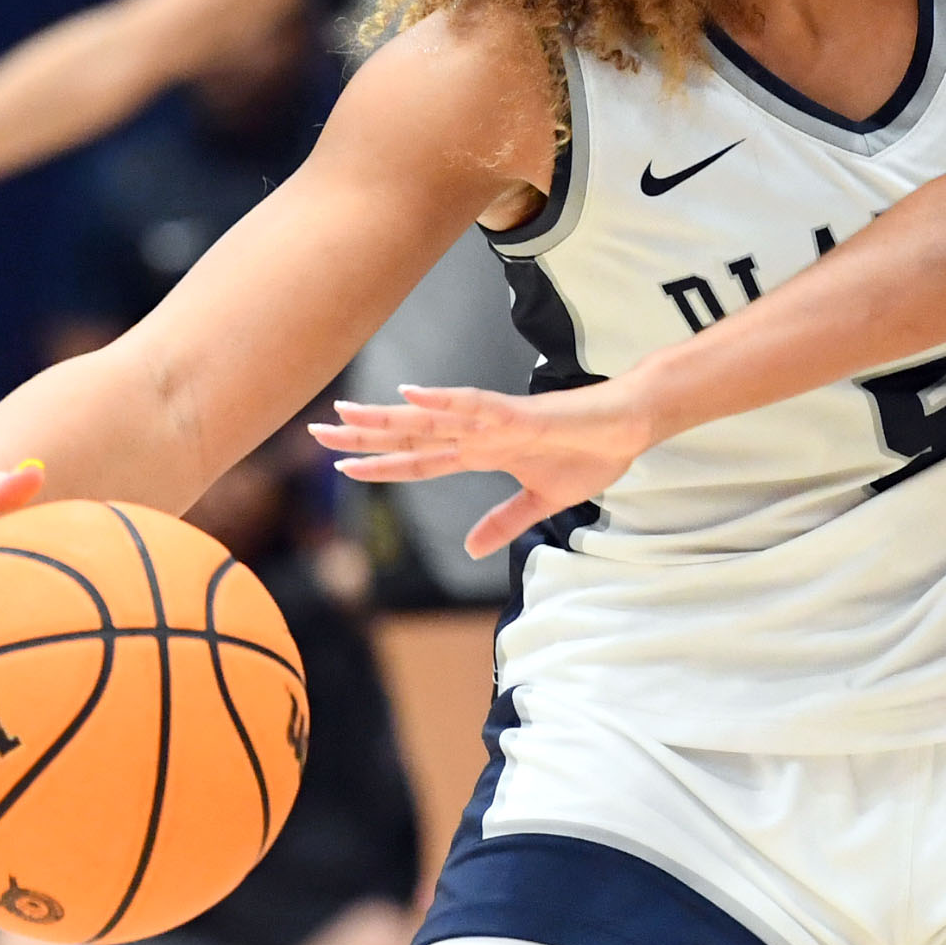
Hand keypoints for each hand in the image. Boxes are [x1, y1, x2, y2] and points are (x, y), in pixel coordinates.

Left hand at [315, 381, 659, 558]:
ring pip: (432, 418)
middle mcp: (480, 434)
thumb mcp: (542, 502)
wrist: (629, 428)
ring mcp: (497, 422)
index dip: (382, 465)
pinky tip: (411, 395)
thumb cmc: (591, 454)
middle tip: (316, 432)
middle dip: (365, 436)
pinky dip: (443, 401)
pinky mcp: (521, 414)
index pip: (421, 460)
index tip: (341, 466)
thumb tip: (471, 548)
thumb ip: (504, 521)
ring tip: (346, 414)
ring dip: (388, 418)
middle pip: (412, 435)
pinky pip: (475, 405)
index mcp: (484, 453)